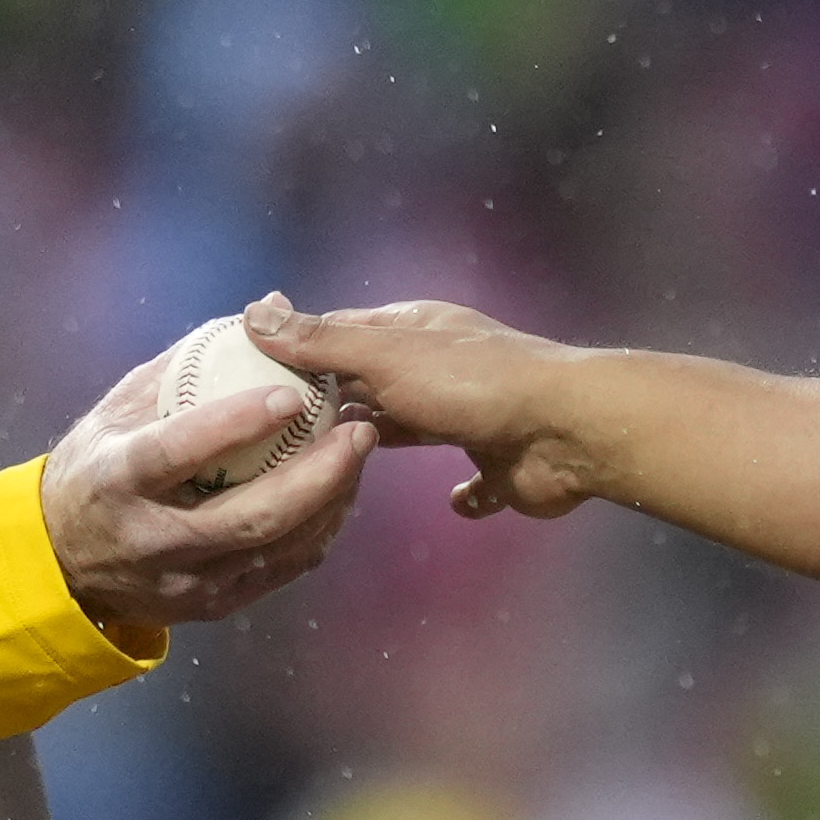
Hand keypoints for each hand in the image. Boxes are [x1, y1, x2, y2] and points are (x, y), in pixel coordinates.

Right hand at [43, 327, 375, 639]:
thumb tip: (267, 307)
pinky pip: (279, 571)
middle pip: (250, 515)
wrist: (63, 564)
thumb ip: (187, 362)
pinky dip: (316, 532)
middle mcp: (151, 538)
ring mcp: (185, 581)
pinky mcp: (210, 605)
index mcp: (117, 480)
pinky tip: (338, 496)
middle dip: (317, 475)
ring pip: (274, 547)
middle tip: (358, 431)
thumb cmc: (94, 469)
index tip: (292, 395)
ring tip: (359, 455)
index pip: (179, 450)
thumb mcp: (116, 412)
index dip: (236, 423)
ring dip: (330, 501)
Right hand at [243, 296, 599, 520]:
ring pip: (416, 427)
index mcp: (417, 329)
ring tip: (333, 463)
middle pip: (376, 379)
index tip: (254, 371)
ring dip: (382, 440)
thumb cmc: (473, 384)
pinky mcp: (502, 466)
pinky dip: (465, 495)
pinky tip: (453, 505)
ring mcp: (475, 416)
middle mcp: (443, 367)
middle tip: (279, 429)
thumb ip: (322, 343)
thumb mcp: (385, 356)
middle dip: (335, 398)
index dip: (301, 347)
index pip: (345, 331)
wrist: (565, 429)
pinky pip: (478, 483)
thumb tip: (256, 314)